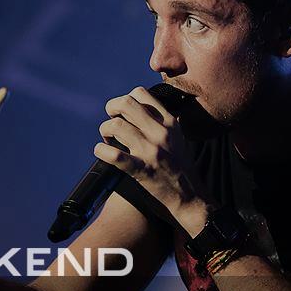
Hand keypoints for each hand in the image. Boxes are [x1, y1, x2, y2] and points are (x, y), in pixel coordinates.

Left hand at [94, 86, 209, 234]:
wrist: (190, 198)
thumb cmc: (182, 168)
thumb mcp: (178, 137)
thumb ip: (163, 122)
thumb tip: (142, 109)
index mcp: (170, 122)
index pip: (141, 93)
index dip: (126, 99)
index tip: (124, 112)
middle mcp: (160, 132)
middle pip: (125, 103)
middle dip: (111, 108)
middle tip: (110, 120)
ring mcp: (151, 151)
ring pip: (115, 126)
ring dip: (105, 131)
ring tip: (108, 140)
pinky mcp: (141, 170)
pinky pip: (113, 155)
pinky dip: (101, 151)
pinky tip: (102, 152)